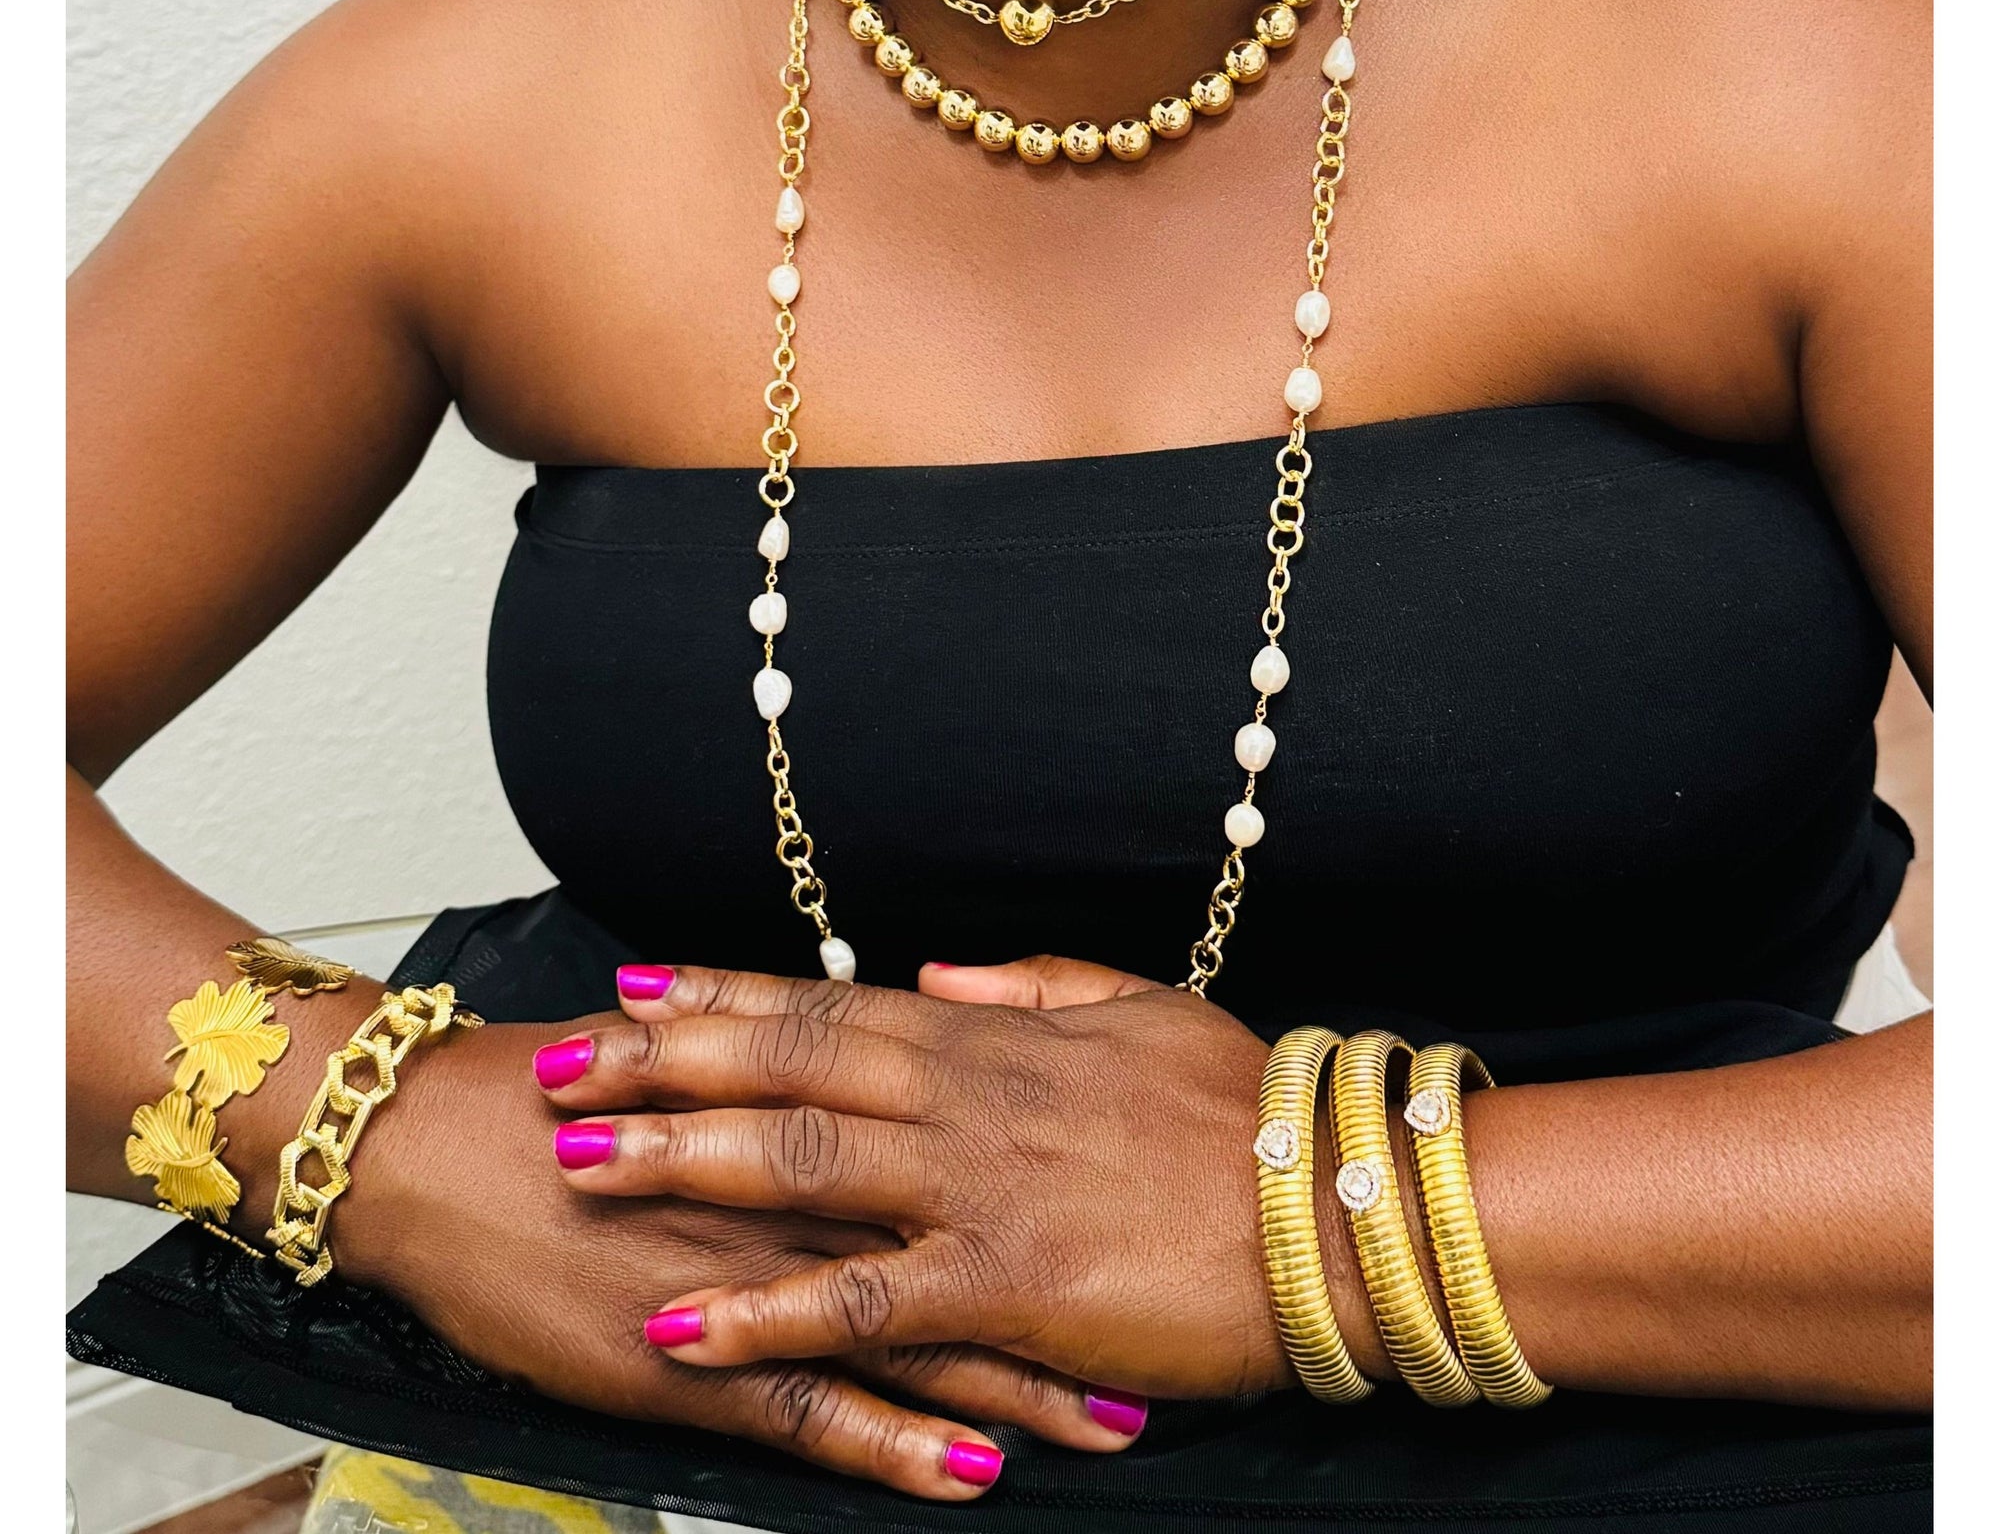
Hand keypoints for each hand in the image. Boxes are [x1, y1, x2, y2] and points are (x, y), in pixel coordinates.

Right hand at [338, 1009, 1126, 1501]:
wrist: (426, 1147)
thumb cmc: (544, 1101)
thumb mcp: (674, 1060)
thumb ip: (772, 1062)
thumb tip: (844, 1047)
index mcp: (798, 1106)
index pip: (952, 1139)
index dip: (1053, 1169)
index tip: (1137, 1196)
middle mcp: (795, 1186)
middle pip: (962, 1239)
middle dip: (1070, 1286)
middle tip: (1169, 1322)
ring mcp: (751, 1278)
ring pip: (912, 1336)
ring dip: (1015, 1385)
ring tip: (1110, 1420)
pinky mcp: (692, 1359)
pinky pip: (815, 1414)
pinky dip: (895, 1446)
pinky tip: (964, 1474)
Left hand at [535, 958, 1287, 1400]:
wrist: (1338, 1210)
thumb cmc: (1250, 1115)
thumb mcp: (1141, 1012)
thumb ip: (1031, 987)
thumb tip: (936, 971)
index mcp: (996, 1037)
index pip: (830, 1003)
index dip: (725, 996)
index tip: (638, 986)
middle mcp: (967, 1097)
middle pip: (786, 1064)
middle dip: (664, 1064)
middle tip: (562, 1064)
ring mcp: (977, 1188)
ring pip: (799, 1161)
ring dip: (681, 1160)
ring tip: (582, 1163)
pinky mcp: (1001, 1286)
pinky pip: (856, 1301)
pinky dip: (761, 1313)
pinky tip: (682, 1326)